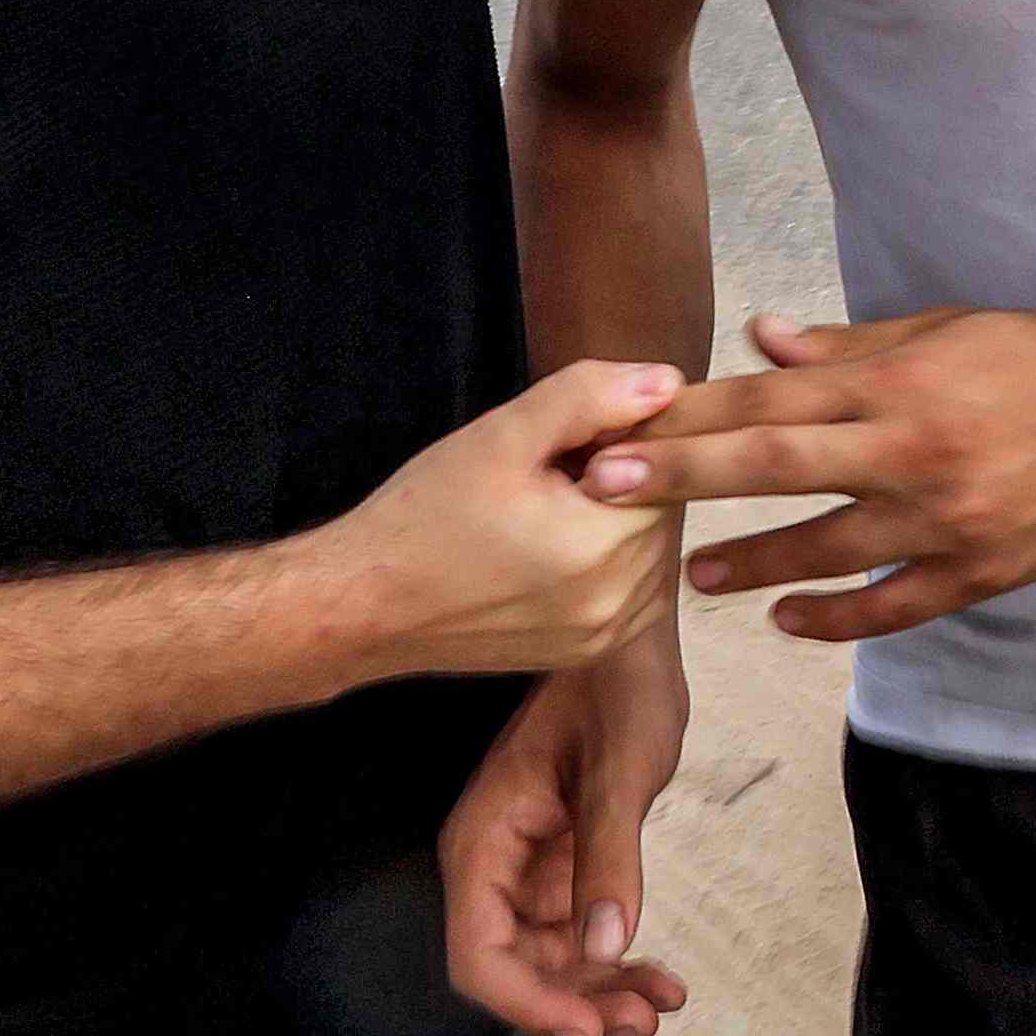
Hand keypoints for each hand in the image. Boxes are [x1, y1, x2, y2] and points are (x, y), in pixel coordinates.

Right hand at [318, 359, 689, 678]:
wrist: (367, 603)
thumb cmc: (426, 516)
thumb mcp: (505, 435)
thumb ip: (592, 398)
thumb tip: (667, 383)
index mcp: (606, 550)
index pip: (669, 468)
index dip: (623, 439)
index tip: (564, 442)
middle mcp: (618, 605)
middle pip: (661, 510)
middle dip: (621, 479)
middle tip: (545, 473)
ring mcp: (604, 637)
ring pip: (647, 549)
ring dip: (613, 519)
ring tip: (540, 510)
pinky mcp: (585, 652)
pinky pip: (628, 589)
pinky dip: (605, 559)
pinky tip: (545, 546)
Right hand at [440, 636, 691, 1035]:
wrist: (633, 635)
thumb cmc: (618, 684)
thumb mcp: (622, 770)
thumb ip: (608, 858)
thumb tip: (603, 946)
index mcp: (483, 841)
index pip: (479, 954)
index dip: (528, 1003)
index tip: (589, 1028)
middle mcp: (493, 862)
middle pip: (514, 966)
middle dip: (573, 1002)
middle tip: (642, 1021)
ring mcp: (527, 865)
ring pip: (549, 956)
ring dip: (598, 987)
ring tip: (661, 1002)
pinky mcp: (562, 860)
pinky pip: (578, 927)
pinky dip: (615, 954)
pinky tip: (660, 975)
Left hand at [585, 307, 1035, 641]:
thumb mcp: (945, 330)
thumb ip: (850, 348)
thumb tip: (762, 343)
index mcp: (899, 383)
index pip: (771, 399)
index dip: (691, 416)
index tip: (621, 429)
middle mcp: (911, 449)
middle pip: (774, 466)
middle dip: (682, 478)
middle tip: (604, 495)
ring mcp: (946, 517)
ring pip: (825, 548)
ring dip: (749, 562)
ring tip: (693, 574)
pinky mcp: (981, 570)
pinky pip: (893, 606)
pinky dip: (836, 617)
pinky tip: (788, 620)